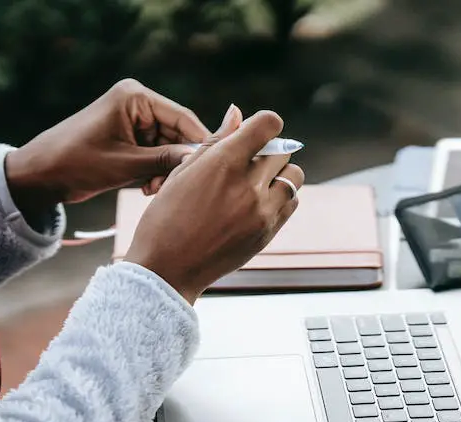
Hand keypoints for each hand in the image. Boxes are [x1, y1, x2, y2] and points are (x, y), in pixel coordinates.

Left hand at [4, 78, 209, 216]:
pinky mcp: (130, 137)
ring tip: (152, 190)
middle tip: (173, 187)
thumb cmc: (76, 162)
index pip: (183, 118)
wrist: (40, 175)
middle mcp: (138, 104)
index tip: (216, 167)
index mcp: (136, 97)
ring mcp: (135, 121)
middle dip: (179, 161)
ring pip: (170, 147)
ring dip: (167, 171)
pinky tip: (147, 188)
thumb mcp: (126, 164)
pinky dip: (156, 172)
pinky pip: (157, 154)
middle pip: (179, 134)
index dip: (201, 143)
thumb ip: (166, 160)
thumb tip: (200, 159)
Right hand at [124, 106, 304, 303]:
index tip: (254, 132)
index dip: (264, 123)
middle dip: (268, 150)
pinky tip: (258, 202)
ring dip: (280, 173)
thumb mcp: (183, 172)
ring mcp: (262, 212)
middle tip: (248, 162)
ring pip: (294, 177)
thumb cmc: (166, 218)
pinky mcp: (268, 232)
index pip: (269, 125)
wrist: (168, 269)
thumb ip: (215, 141)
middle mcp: (249, 186)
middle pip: (283, 150)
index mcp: (224, 164)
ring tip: (256, 183)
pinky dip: (282, 197)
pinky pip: (292, 203)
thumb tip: (237, 113)